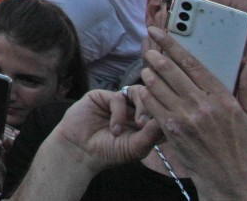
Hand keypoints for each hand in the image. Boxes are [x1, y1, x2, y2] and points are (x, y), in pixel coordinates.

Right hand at [45, 88, 161, 174]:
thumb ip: (150, 135)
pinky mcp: (102, 96)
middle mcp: (132, 110)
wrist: (80, 151)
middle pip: (152, 98)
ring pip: (138, 92)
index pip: (161, 110)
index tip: (166, 126)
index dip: (165, 115)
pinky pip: (119, 97)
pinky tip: (115, 128)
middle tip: (147, 124)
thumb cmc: (108, 152)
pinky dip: (120, 113)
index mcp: (143, 123)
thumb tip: (164, 120)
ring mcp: (118, 103)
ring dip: (141, 106)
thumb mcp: (135, 148)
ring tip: (138, 124)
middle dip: (153, 109)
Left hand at [138, 26, 246, 186]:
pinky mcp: (171, 131)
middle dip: (155, 56)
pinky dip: (146, 95)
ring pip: (157, 86)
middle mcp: (202, 105)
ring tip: (147, 69)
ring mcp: (184, 118)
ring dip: (149, 74)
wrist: (230, 180)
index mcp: (223, 98)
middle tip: (148, 49)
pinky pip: (152, 106)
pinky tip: (144, 91)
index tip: (159, 32)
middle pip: (170, 71)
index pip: (192, 63)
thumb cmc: (243, 149)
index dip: (172, 44)